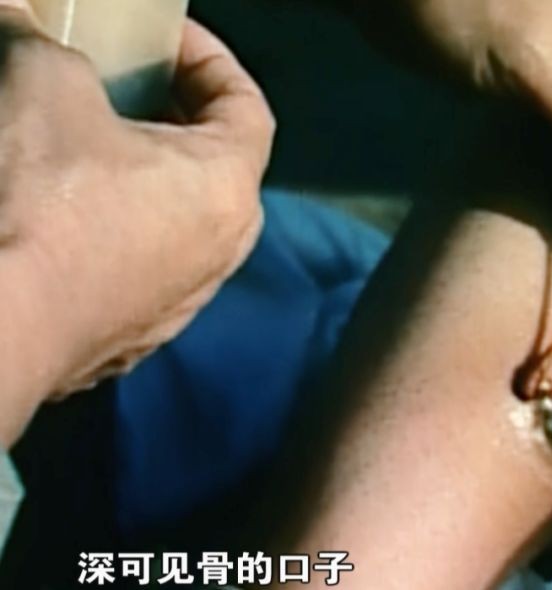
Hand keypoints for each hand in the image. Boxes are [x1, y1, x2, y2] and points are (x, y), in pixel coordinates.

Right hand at [0, 7, 273, 408]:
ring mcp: (180, 300)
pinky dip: (112, 232)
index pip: (247, 107)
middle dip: (173, 118)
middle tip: (128, 88)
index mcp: (227, 186)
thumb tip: (26, 25)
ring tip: (87, 148)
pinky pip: (137, 267)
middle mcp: (221, 250)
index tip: (166, 37)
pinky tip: (63, 216)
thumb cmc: (40, 205)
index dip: (209, 59)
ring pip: (176, 222)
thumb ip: (48, 45)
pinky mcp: (133, 335)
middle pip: (216, 166)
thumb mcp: (45, 86)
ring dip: (140, 180)